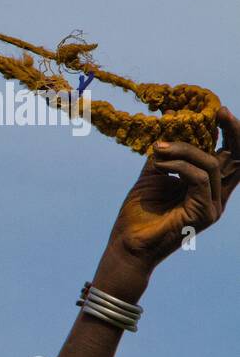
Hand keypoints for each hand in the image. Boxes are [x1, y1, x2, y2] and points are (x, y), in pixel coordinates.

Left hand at [105, 106, 238, 271]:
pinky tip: (159, 164)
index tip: (216, 110)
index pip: (229, 156)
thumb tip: (168, 123)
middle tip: (218, 112)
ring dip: (184, 149)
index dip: (229, 132)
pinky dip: (179, 165)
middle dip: (233, 131)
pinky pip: (199, 178)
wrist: (128, 246)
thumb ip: (165, 154)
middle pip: (239, 158)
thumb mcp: (153, 176)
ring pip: (213, 164)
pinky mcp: (205, 213)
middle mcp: (217, 196)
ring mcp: (213, 206)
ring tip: (158, 149)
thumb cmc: (138, 215)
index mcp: (208, 187)